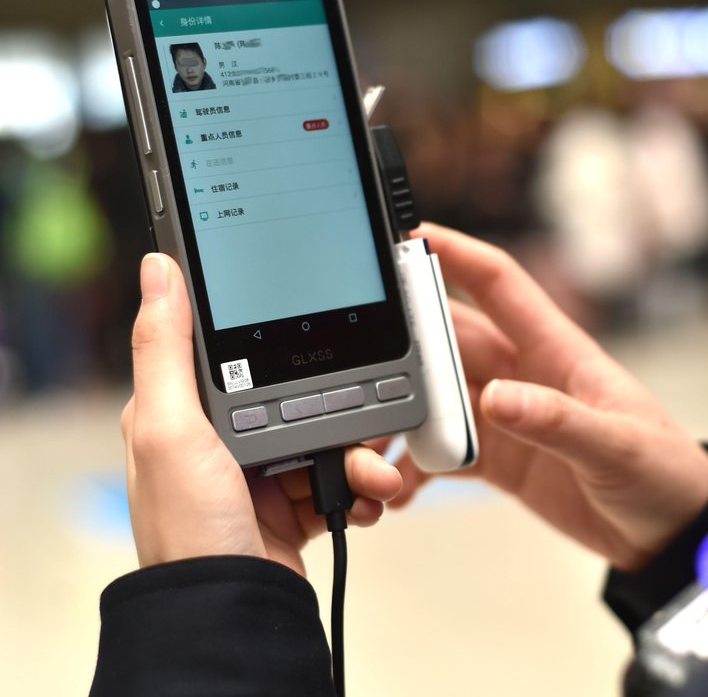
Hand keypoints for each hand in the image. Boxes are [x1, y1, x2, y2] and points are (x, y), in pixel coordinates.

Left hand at [121, 253, 403, 576]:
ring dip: (363, 453)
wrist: (234, 611)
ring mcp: (263, 474)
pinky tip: (367, 497)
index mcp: (186, 412)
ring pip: (331, 435)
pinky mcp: (295, 506)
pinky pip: (342, 478)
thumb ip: (166, 347)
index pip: (241, 353)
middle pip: (302, 394)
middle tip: (365, 423)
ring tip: (374, 474)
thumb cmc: (189, 531)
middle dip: (345, 409)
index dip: (282, 343)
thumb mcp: (169, 428)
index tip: (322, 333)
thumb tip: (159, 269)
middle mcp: (223, 440)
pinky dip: (363, 486)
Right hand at [390, 224, 707, 571]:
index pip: (497, 283)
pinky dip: (416, 467)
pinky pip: (443, 451)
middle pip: (448, 342)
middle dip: (402, 347)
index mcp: (557, 350)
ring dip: (402, 416)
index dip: (453, 252)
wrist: (671, 533)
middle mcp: (524, 374)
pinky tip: (397, 491)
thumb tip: (496, 399)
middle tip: (357, 361)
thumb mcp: (616, 445)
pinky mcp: (501, 459)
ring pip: (436, 398)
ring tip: (373, 447)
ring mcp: (508, 416)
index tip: (404, 234)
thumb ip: (557, 422)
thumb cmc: (662, 472)